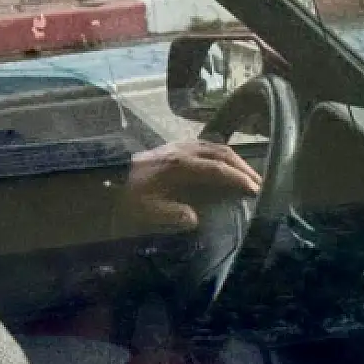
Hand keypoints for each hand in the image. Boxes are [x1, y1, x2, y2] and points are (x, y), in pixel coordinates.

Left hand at [123, 140, 261, 230]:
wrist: (104, 181)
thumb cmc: (127, 199)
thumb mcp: (145, 213)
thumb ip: (170, 216)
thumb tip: (194, 218)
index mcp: (178, 165)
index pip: (217, 169)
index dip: (238, 179)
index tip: (254, 191)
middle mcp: (181, 150)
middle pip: (222, 153)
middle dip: (243, 168)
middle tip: (259, 185)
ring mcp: (178, 145)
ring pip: (215, 146)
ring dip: (235, 161)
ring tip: (248, 176)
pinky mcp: (174, 147)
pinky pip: (205, 145)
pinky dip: (221, 155)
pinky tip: (226, 166)